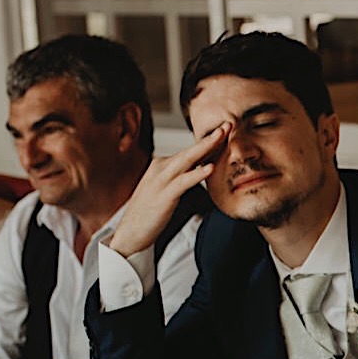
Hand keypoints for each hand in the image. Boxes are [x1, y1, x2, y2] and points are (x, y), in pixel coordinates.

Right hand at [108, 126, 228, 256]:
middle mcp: (160, 168)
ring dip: (206, 147)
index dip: (208, 142)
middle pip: (189, 150)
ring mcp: (160, 181)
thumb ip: (181, 180)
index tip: (226, 132)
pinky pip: (183, 182)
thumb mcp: (166, 191)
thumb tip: (201, 172)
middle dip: (210, 137)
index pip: (189, 152)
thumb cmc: (149, 215)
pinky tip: (210, 167)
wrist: (129, 234)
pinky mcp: (163, 196)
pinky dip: (197, 173)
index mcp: (161, 166)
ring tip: (222, 136)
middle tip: (228, 125)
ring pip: (187, 160)